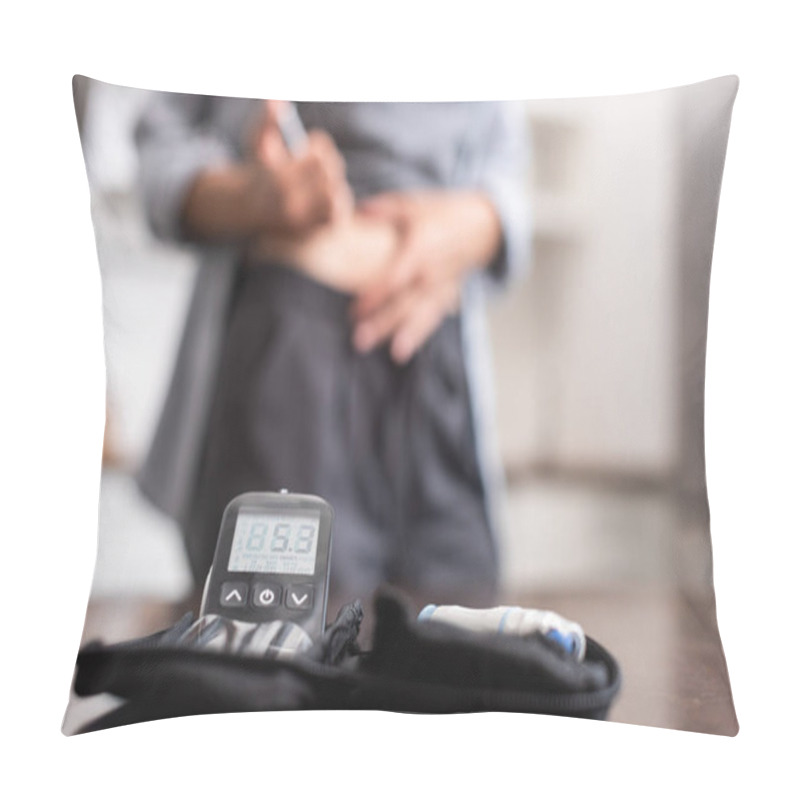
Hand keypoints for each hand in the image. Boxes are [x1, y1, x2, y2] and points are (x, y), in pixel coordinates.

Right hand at [181, 103, 352, 240]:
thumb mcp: (258, 144)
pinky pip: (340, 212)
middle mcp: (293, 205)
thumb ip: (267, 122)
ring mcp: (306, 222)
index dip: (318, 148)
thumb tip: (276, 100)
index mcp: (279, 181)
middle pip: (332, 172)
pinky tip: (324, 198)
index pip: (319, 156)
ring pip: (339, 193)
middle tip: (318, 165)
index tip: (312, 148)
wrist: (252, 213)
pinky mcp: (315, 232)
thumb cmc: (260, 171)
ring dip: (332, 184)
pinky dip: (337, 202)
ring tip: (320, 184)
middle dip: (327, 165)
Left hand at [350, 190, 501, 362]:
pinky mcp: (446, 296)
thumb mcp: (412, 205)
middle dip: (383, 323)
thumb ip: (382, 210)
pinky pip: (430, 319)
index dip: (376, 295)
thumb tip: (354, 212)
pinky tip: (400, 353)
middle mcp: (431, 273)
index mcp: (420, 249)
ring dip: (404, 336)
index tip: (355, 310)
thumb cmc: (441, 213)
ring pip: (419, 315)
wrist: (480, 225)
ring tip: (391, 354)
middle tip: (360, 340)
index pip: (394, 277)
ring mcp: (440, 287)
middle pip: (404, 303)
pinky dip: (417, 336)